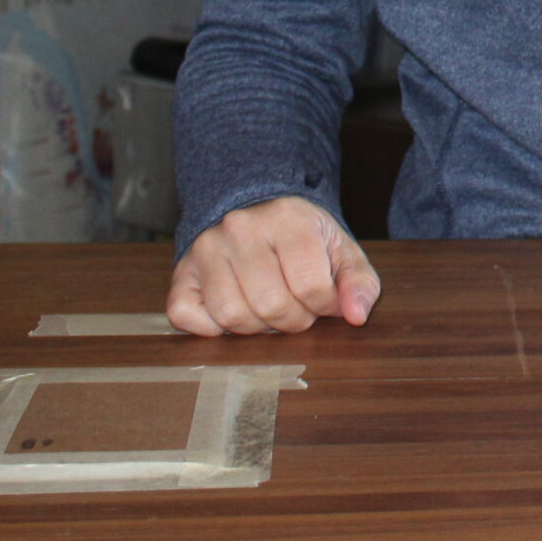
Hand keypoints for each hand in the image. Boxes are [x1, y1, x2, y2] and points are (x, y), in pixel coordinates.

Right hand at [167, 195, 380, 336]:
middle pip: (270, 305)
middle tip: (298, 309)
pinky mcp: (182, 271)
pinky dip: (210, 327)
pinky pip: (185, 315)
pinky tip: (234, 311)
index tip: (325, 302)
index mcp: (287, 218)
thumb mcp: (341, 251)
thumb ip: (359, 282)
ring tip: (269, 310)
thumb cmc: (304, 239)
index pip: (310, 285)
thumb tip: (357, 316)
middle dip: (293, 320)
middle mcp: (240, 228)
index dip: (324, 306)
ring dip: (256, 327)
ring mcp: (205, 248)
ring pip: (231, 315)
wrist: (258, 212)